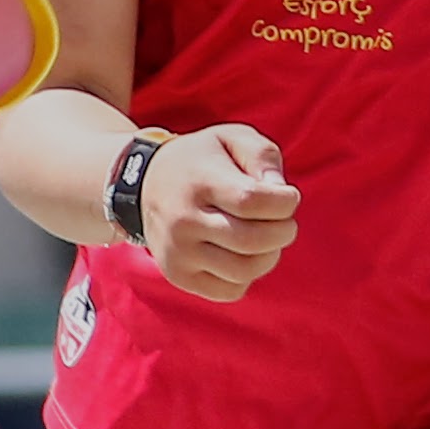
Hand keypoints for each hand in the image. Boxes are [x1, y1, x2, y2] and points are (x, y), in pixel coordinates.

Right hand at [138, 122, 298, 301]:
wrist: (142, 185)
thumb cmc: (200, 161)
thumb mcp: (230, 137)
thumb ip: (262, 154)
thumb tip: (280, 190)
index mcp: (199, 183)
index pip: (255, 201)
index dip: (286, 201)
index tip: (287, 196)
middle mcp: (183, 221)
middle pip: (253, 240)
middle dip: (284, 230)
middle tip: (282, 221)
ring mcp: (178, 252)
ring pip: (244, 270)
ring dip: (269, 256)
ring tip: (265, 240)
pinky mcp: (178, 275)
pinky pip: (230, 291)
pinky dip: (247, 277)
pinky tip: (243, 256)